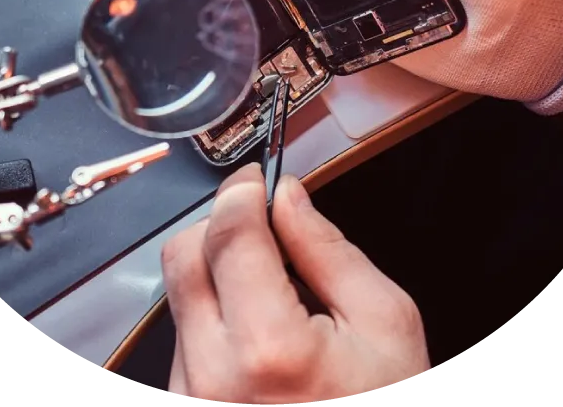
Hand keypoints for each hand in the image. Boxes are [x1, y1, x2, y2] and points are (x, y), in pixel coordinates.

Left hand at [162, 163, 429, 402]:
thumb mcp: (383, 324)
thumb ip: (328, 249)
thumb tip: (288, 196)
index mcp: (270, 350)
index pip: (229, 234)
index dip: (241, 191)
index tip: (255, 178)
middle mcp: (211, 378)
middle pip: (183, 255)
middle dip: (220, 223)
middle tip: (263, 225)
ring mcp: (190, 401)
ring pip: (179, 294)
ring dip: (218, 271)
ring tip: (275, 297)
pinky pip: (182, 336)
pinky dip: (214, 312)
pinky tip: (257, 334)